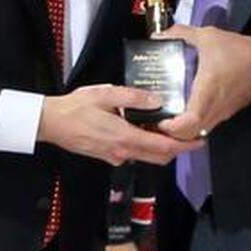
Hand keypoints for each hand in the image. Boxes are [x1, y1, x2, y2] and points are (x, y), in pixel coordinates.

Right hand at [37, 84, 197, 166]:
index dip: (184, 146)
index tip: (200, 140)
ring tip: (169, 127)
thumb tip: (157, 100)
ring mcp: (114, 156)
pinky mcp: (108, 155)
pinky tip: (144, 127)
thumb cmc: (76, 107)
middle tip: (191, 134)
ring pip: (146, 156)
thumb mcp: (106, 93)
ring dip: (160, 146)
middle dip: (177, 148)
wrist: (51, 122)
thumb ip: (133, 97)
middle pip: (159, 157)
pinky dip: (145, 145)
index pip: (163, 148)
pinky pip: (133, 153)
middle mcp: (123, 152)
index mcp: (125, 138)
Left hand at [153, 25, 250, 140]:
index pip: (189, 123)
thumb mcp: (207, 36)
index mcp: (207, 92)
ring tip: (170, 114)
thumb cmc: (237, 51)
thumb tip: (159, 36)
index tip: (160, 119)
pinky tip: (188, 106)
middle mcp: (215, 108)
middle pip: (191, 135)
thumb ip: (180, 34)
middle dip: (173, 132)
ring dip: (184, 129)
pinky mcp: (228, 111)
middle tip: (160, 118)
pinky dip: (195, 123)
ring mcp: (223, 112)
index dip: (172, 127)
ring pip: (199, 132)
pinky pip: (208, 124)